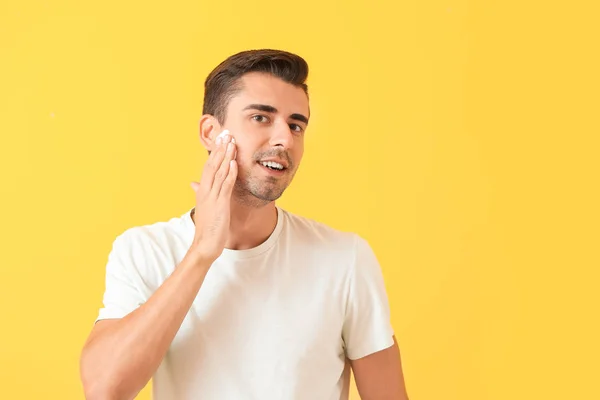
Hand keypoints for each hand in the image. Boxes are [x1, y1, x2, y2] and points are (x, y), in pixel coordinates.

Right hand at [189, 132, 237, 263]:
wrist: (205, 244)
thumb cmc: (207, 226)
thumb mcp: (203, 206)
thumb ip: (200, 192)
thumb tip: (193, 183)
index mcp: (202, 189)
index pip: (208, 165)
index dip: (215, 151)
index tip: (221, 138)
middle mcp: (205, 190)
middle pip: (212, 164)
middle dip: (220, 148)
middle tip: (226, 132)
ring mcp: (212, 196)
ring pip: (219, 171)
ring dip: (225, 156)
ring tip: (231, 142)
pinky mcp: (220, 204)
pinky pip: (225, 185)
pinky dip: (229, 173)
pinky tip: (234, 163)